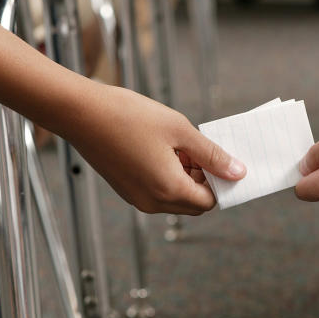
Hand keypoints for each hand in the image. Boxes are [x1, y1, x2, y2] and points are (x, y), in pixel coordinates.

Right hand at [0, 15, 244, 214]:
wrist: (81, 113)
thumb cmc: (129, 116)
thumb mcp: (180, 130)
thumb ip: (212, 155)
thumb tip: (237, 172)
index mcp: (169, 190)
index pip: (209, 202)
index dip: (222, 184)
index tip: (226, 161)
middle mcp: (152, 202)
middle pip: (194, 204)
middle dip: (205, 182)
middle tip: (204, 151)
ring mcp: (136, 198)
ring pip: (175, 199)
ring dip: (187, 178)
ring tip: (182, 145)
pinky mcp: (125, 189)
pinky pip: (157, 191)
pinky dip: (168, 176)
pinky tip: (164, 149)